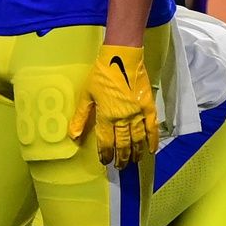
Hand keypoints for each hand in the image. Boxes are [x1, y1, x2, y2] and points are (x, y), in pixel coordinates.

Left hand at [69, 44, 157, 166]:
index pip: (106, 141)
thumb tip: (73, 136)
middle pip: (123, 144)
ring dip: (135, 153)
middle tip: (120, 166)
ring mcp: (138, 113)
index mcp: (106, 116)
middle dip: (121, 157)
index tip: (105, 162)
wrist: (122, 58)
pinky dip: (153, 140)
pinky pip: (152, 128)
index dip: (106, 154)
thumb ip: (80, 117)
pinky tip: (151, 151)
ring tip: (133, 162)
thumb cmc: (101, 76)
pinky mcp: (149, 107)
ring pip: (138, 139)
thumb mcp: (86, 96)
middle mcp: (123, 118)